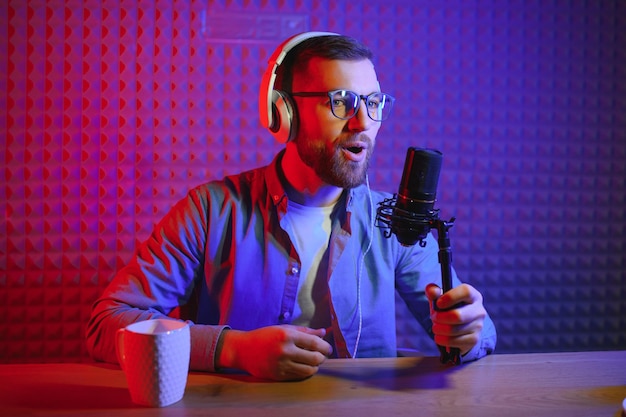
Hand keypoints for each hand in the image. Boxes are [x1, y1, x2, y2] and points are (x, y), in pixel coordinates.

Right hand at [216, 325, 332, 380]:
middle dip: (322, 358)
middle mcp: (285, 351)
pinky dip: (304, 372)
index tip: (328, 348)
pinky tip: (302, 366)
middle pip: (315, 359)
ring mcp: (281, 365)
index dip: (325, 346)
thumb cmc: (265, 336)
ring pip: (309, 370)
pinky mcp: (278, 375)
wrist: (244, 350)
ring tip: (312, 361)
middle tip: (321, 356)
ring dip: (315, 367)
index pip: (315, 343)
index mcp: (287, 336)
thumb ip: (305, 331)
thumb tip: (323, 332)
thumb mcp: (284, 329)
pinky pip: (299, 376)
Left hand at [425, 283, 486, 354]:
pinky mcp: (474, 340)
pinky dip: (443, 340)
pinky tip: (440, 337)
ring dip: (439, 329)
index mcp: (473, 296)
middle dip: (440, 318)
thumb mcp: (440, 297)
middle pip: (458, 315)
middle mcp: (479, 310)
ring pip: (453, 330)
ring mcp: (478, 326)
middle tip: (434, 317)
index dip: (450, 297)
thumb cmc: (448, 307)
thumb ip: (433, 291)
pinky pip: (454, 341)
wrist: (458, 326)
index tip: (438, 303)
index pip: (466, 292)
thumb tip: (432, 292)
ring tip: (436, 327)